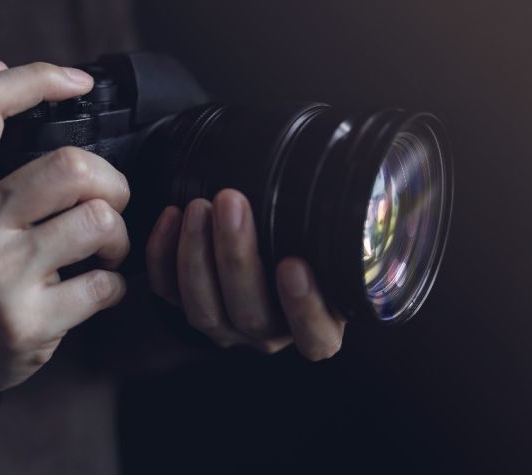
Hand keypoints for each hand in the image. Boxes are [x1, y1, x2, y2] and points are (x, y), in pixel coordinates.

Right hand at [0, 60, 129, 417]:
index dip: (40, 77)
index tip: (80, 82)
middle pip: (72, 166)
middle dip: (112, 183)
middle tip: (109, 202)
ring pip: (99, 222)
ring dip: (118, 236)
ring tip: (105, 248)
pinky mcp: (28, 321)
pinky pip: (106, 285)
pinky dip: (116, 285)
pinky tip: (98, 287)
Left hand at [146, 189, 345, 360]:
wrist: (268, 242)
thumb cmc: (308, 243)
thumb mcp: (335, 244)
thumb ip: (344, 232)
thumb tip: (369, 194)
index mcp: (315, 327)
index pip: (316, 336)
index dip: (304, 307)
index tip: (295, 265)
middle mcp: (268, 333)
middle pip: (250, 314)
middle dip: (237, 257)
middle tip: (232, 203)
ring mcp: (225, 325)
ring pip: (203, 309)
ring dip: (197, 255)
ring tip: (199, 207)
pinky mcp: (187, 306)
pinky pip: (166, 293)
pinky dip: (162, 256)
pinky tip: (171, 216)